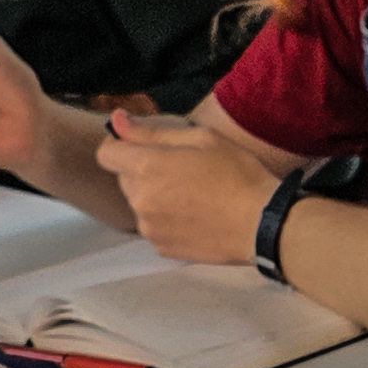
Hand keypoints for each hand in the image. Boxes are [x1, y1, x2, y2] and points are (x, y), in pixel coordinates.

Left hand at [96, 110, 280, 263]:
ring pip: (140, 204)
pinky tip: (196, 216)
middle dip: (144, 171)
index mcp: (146, 167)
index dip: (120, 146)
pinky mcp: (162, 248)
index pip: (106, 154)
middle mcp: (139, 200)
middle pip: (125, 179)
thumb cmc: (236, 173)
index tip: (142, 146)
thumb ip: (151, 131)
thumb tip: (116, 119)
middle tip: (183, 170)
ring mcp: (149, 228)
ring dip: (155, 196)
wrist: (262, 224)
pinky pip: (154, 226)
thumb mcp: (200, 138)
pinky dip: (167, 219)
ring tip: (193, 196)